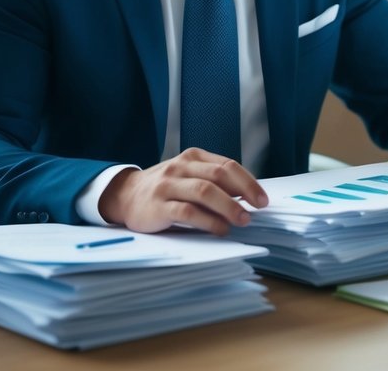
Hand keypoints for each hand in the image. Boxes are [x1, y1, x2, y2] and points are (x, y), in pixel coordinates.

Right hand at [98, 148, 268, 235]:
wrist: (124, 195)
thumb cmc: (166, 187)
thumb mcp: (189, 175)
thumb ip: (214, 181)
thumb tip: (248, 196)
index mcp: (193, 157)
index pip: (227, 165)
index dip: (248, 182)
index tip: (263, 199)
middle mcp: (180, 167)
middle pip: (218, 175)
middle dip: (243, 192)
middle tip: (257, 209)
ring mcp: (168, 186)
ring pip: (204, 192)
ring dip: (228, 207)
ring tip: (242, 221)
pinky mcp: (157, 206)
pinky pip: (187, 212)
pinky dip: (208, 221)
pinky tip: (220, 230)